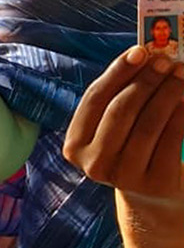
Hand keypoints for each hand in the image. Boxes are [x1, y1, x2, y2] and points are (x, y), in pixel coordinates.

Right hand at [63, 46, 183, 207]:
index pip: (94, 99)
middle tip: (167, 60)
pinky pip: (172, 138)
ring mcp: (124, 177)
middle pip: (121, 110)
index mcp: (75, 145)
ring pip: (148, 123)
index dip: (116, 72)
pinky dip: (182, 113)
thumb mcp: (114, 127)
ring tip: (182, 75)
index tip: (139, 51)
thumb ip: (119, 96)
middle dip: (146, 80)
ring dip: (169, 93)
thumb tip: (146, 56)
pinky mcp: (156, 183)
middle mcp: (94, 163)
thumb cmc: (130, 147)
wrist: (152, 197)